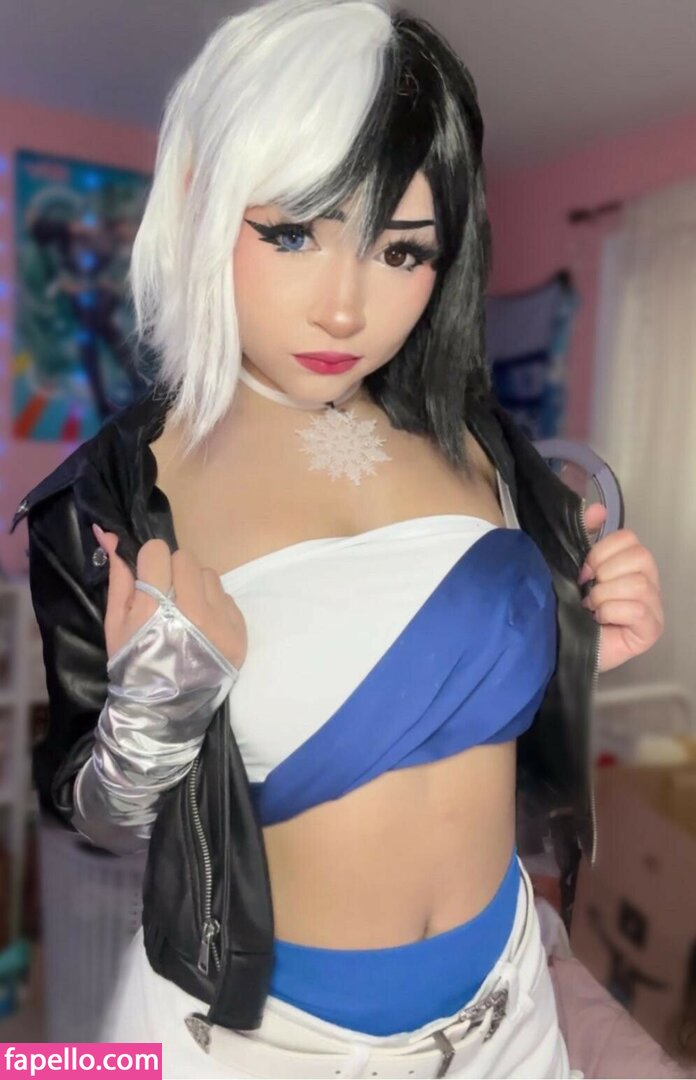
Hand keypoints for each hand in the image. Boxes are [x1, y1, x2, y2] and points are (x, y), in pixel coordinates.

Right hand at [92, 525, 246, 669]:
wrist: (165, 711)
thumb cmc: (135, 666)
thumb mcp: (115, 626)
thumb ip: (119, 581)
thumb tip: (114, 537)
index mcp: (156, 607)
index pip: (159, 550)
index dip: (151, 562)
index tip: (150, 580)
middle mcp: (193, 611)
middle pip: (186, 558)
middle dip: (174, 572)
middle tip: (168, 597)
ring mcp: (221, 622)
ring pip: (209, 574)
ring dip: (197, 586)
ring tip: (187, 613)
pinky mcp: (239, 631)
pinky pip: (227, 597)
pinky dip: (215, 605)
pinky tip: (203, 627)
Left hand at [577, 504, 663, 673]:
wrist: (558, 646)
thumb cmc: (568, 607)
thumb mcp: (571, 568)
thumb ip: (583, 536)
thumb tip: (598, 509)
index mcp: (629, 563)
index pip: (629, 538)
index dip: (601, 552)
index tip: (582, 571)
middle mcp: (647, 581)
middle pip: (639, 558)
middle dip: (604, 574)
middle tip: (587, 592)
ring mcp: (653, 607)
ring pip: (639, 585)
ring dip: (605, 596)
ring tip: (591, 608)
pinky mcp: (651, 630)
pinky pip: (638, 610)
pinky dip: (611, 612)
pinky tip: (599, 621)